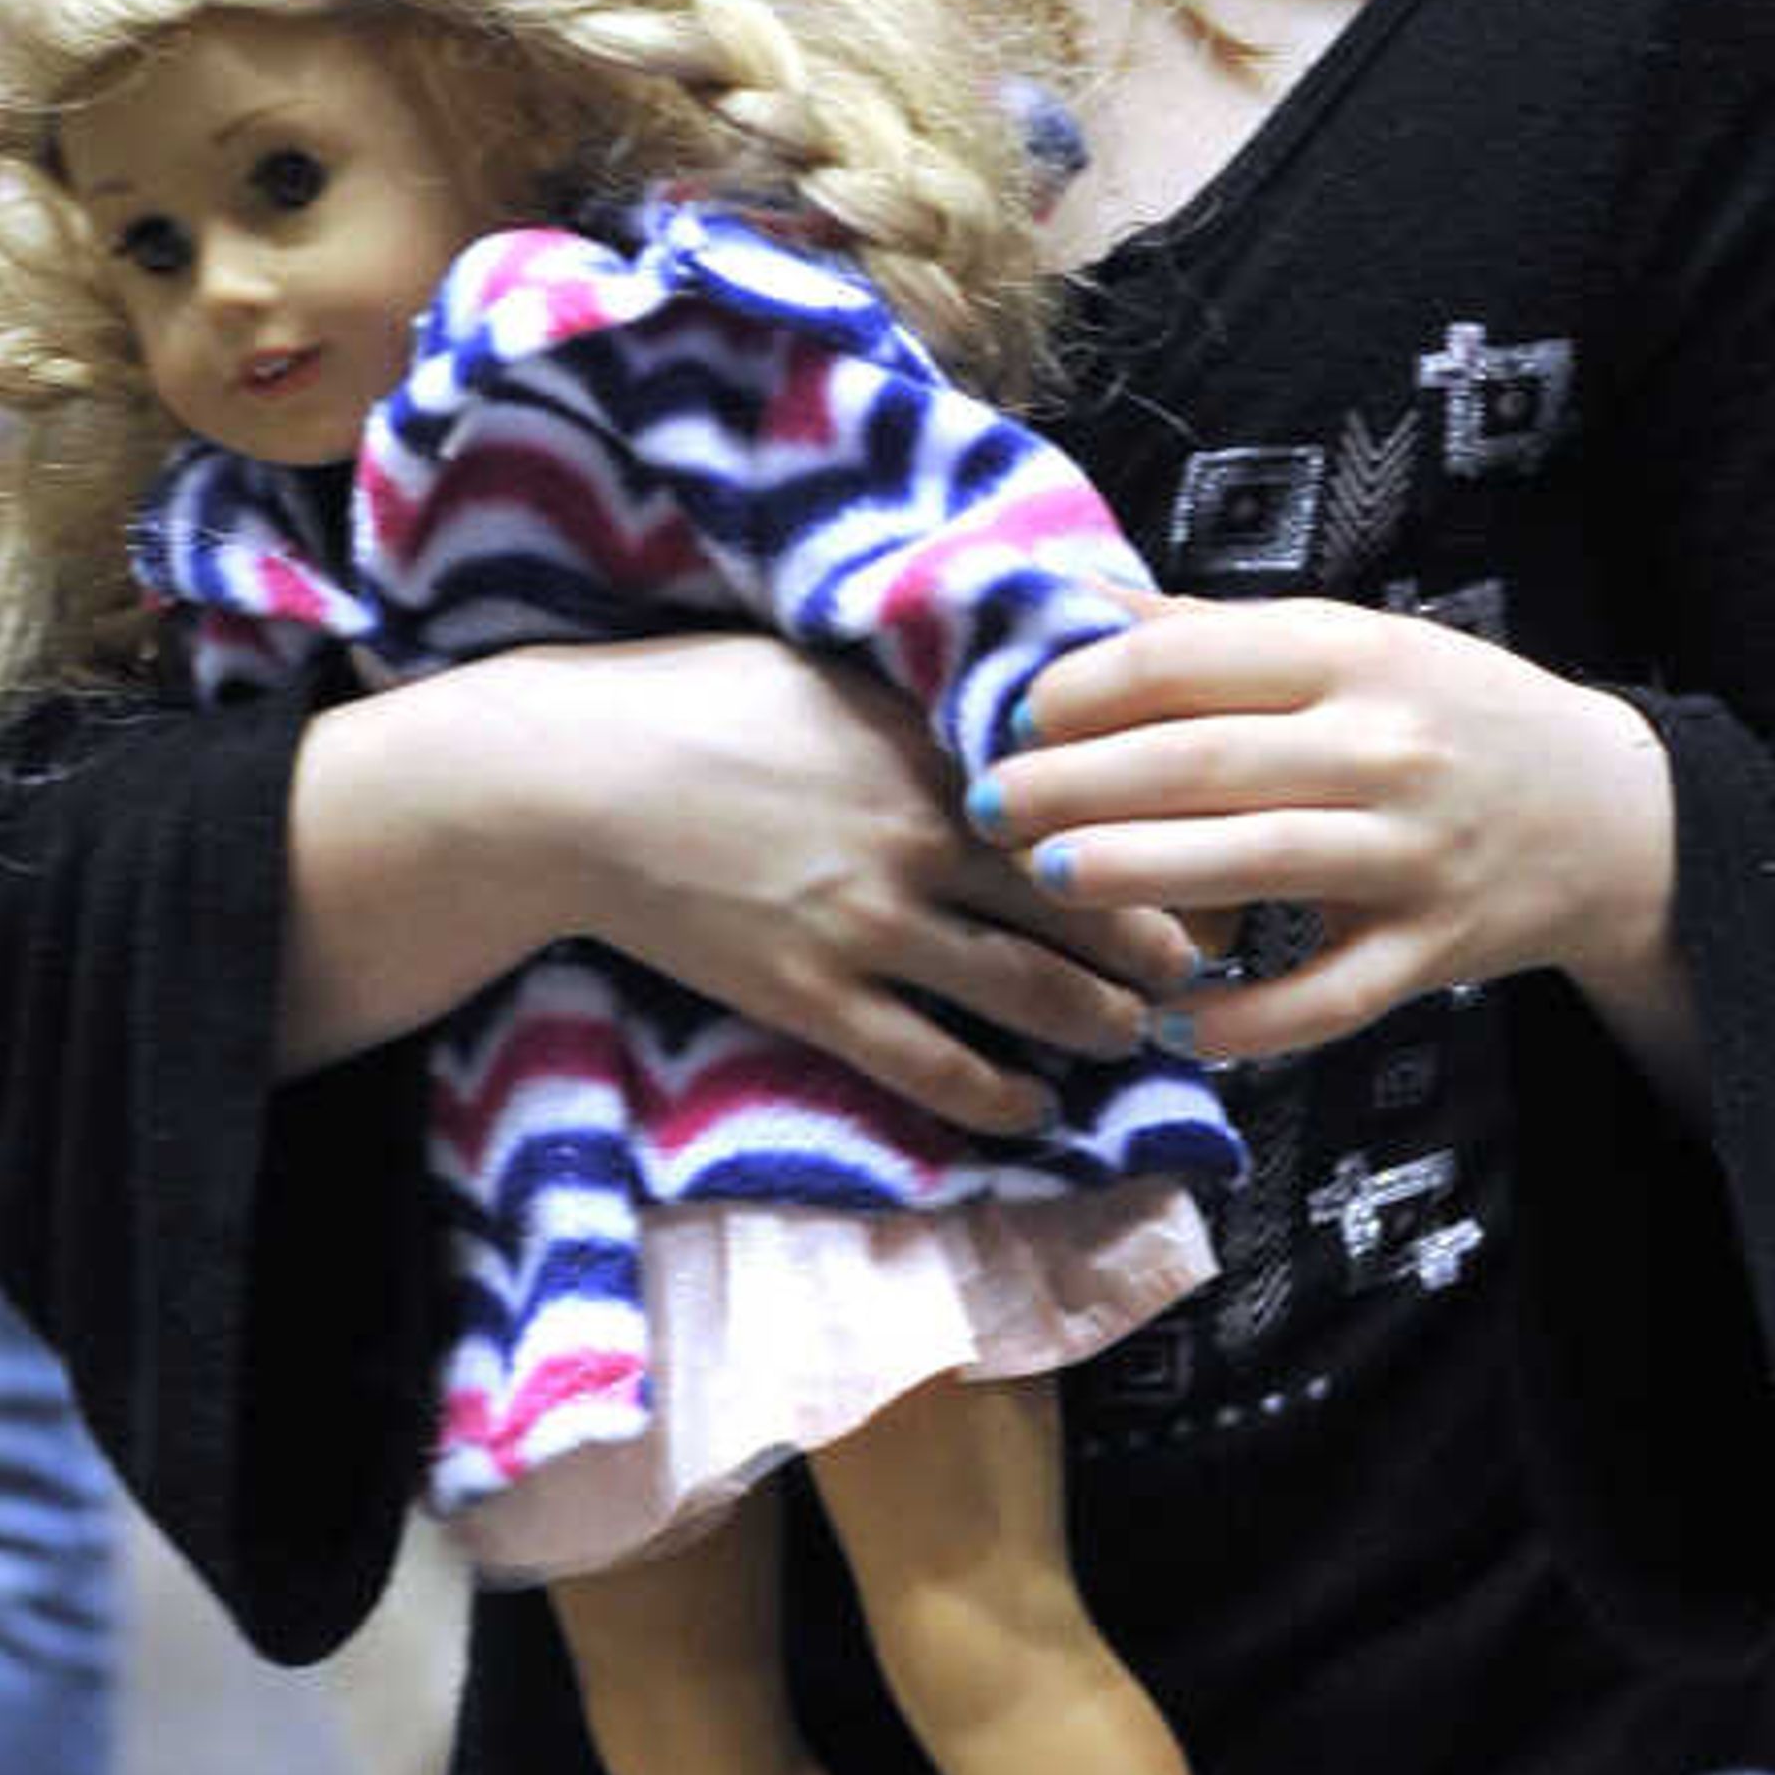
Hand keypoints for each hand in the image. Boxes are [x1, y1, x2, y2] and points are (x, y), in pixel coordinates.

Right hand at [559, 640, 1206, 1131]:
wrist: (573, 783)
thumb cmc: (691, 700)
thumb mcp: (828, 667)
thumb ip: (922, 691)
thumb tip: (1004, 692)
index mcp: (931, 746)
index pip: (1084, 797)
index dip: (1156, 831)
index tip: (1202, 848)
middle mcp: (921, 837)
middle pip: (1082, 902)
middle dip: (1156, 942)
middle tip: (1202, 964)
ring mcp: (869, 924)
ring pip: (1028, 992)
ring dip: (1098, 1021)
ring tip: (1137, 1034)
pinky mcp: (813, 995)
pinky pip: (930, 1064)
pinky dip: (996, 1094)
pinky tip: (1031, 1107)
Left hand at [974, 598, 1686, 1077]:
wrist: (1610, 812)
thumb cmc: (1445, 714)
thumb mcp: (1347, 644)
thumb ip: (1206, 631)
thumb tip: (1062, 589)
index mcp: (1349, 653)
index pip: (1189, 661)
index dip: (1084, 688)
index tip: (1012, 717)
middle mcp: (1382, 745)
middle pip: (1205, 761)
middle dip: (1081, 783)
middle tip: (988, 805)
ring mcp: (1411, 853)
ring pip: (1258, 864)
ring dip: (1142, 874)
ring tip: (1047, 879)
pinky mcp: (1433, 949)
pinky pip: (1329, 996)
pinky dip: (1250, 1020)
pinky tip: (1171, 1024)